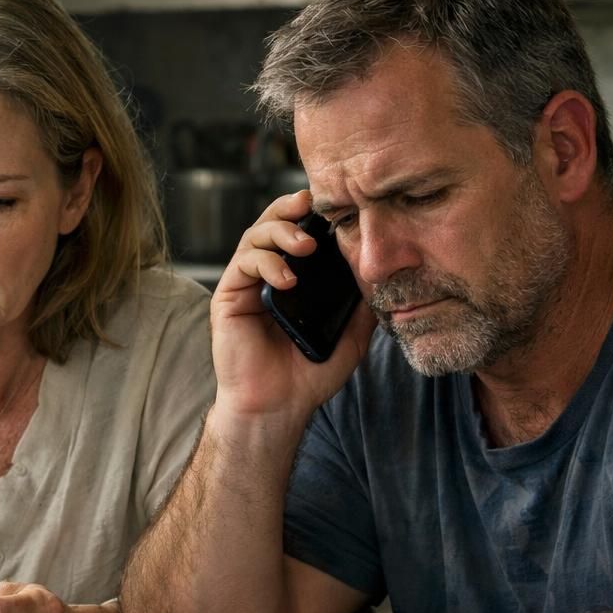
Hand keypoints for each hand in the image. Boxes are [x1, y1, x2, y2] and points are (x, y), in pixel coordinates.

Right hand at [211, 190, 376, 422]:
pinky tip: (287, 279)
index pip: (299, 232)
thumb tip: (384, 273)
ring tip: (305, 246)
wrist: (278, 407)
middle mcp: (267, 276)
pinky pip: (244, 263)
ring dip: (280, 231)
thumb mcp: (351, 335)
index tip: (335, 205)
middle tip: (312, 208)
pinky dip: (267, 262)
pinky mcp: (228, 297)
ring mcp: (246, 285)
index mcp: (294, 280)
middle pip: (272, 223)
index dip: (312, 214)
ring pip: (254, 235)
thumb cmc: (309, 375)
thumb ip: (363, 303)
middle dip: (290, 208)